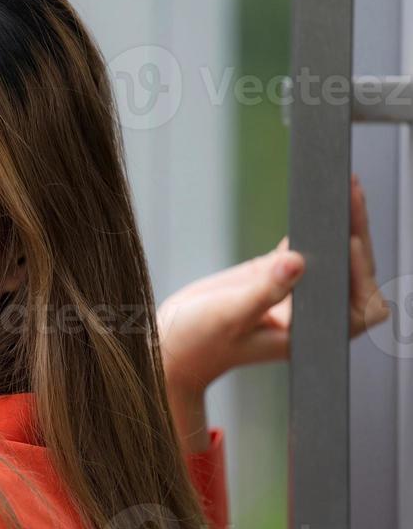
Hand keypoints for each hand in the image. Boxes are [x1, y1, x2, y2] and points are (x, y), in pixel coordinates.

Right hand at [156, 173, 390, 449]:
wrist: (168, 342)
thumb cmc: (196, 343)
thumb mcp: (228, 316)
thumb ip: (264, 291)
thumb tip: (297, 260)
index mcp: (305, 335)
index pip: (358, 308)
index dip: (361, 276)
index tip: (349, 244)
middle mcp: (308, 315)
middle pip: (352, 274)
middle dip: (355, 234)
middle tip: (350, 194)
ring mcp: (294, 294)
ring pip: (333, 257)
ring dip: (340, 224)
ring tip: (341, 186)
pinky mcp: (276, 275)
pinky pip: (305, 248)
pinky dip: (312, 225)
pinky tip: (318, 199)